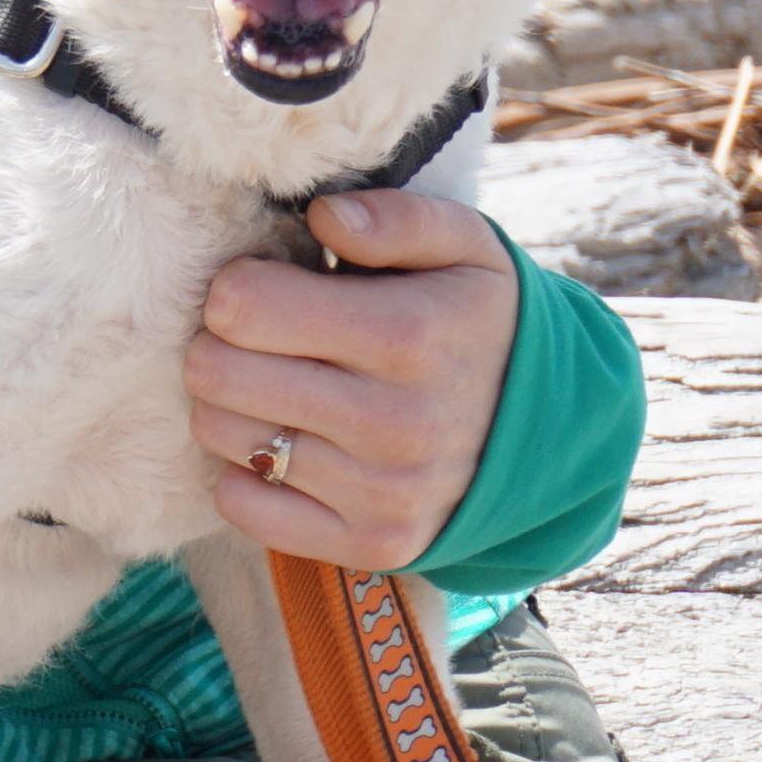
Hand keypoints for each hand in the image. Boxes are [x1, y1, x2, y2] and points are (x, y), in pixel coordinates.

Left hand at [185, 191, 516, 568]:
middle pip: (214, 371)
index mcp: (406, 337)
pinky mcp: (370, 544)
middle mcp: (393, 424)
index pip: (239, 304)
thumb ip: (392, 217)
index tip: (269, 287)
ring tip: (277, 385)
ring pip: (219, 434)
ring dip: (230, 403)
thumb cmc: (475, 320)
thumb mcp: (461, 246)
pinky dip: (246, 472)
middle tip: (259, 338)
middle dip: (220, 341)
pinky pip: (241, 506)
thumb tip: (325, 217)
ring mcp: (382, 494)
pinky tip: (287, 441)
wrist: (548, 433)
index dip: (235, 285)